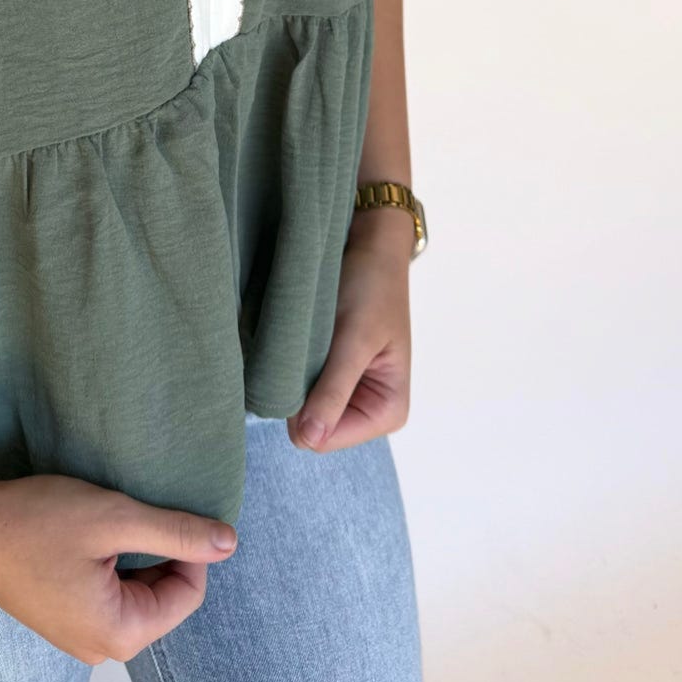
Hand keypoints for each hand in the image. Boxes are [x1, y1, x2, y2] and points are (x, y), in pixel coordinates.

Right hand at [0, 471, 239, 663]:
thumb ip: (175, 532)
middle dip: (158, 552)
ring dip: (133, 555)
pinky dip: (109, 563)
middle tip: (129, 510)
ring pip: (135, 593)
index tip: (162, 506)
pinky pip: (107, 595)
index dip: (187, 546)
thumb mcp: (114, 518)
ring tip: (105, 521)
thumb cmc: (37, 520)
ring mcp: (77, 637)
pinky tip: (86, 535)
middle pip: (162, 598)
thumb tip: (229, 543)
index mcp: (119, 634)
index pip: (187, 594)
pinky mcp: (61, 619)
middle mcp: (100, 649)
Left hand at [288, 213, 412, 452]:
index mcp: (388, 410)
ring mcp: (348, 392)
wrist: (371, 243)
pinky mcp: (331, 372)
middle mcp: (369, 409)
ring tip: (304, 339)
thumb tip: (309, 439)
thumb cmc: (372, 286)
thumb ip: (333, 390)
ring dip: (294, 375)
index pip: (326, 439)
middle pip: (312, 427)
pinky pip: (300, 385)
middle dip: (299, 391)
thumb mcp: (354, 338)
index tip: (300, 364)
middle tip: (302, 347)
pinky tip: (300, 339)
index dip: (304, 409)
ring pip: (301, 407)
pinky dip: (293, 364)